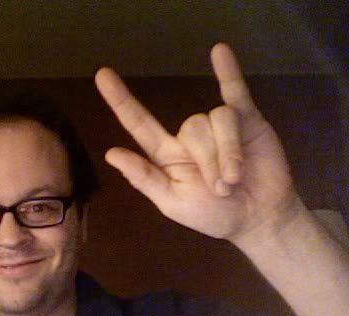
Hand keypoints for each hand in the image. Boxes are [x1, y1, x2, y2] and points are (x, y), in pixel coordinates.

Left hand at [95, 43, 300, 243]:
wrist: (257, 219)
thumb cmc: (212, 215)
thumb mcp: (173, 203)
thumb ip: (144, 178)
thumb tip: (111, 153)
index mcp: (165, 154)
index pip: (138, 122)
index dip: (120, 100)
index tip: (102, 75)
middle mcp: (188, 137)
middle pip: (192, 127)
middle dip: (210, 161)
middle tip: (222, 190)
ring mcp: (217, 126)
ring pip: (217, 119)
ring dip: (228, 153)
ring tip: (236, 179)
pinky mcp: (246, 120)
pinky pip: (235, 91)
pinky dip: (228, 72)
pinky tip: (219, 52)